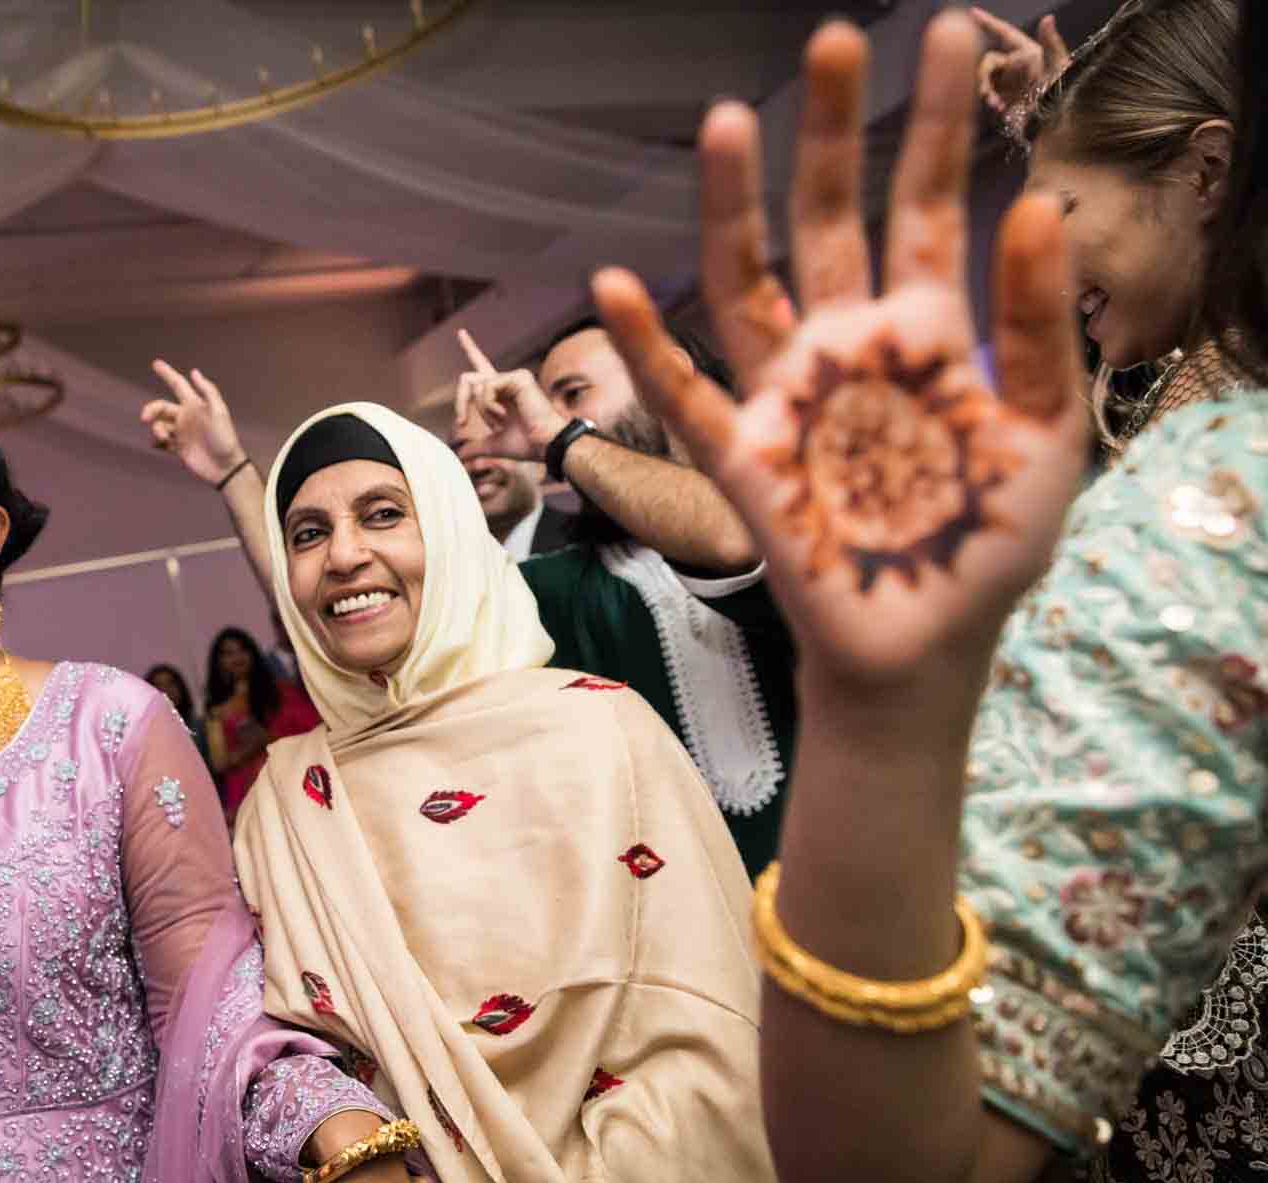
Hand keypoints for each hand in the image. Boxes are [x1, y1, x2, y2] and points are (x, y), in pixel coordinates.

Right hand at [141, 360, 247, 485]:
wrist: (225, 467)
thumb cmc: (225, 438)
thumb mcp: (219, 412)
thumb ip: (208, 391)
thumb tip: (194, 372)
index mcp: (195, 405)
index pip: (178, 384)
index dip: (167, 373)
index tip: (156, 363)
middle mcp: (186, 416)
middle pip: (161, 407)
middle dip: (151, 410)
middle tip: (144, 418)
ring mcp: (182, 433)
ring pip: (159, 425)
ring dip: (157, 429)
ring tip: (165, 438)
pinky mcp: (179, 448)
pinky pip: (161, 442)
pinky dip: (157, 442)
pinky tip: (160, 445)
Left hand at [452, 329, 568, 462]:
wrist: (545, 445)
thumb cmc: (527, 445)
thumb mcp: (494, 445)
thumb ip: (476, 447)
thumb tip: (461, 456)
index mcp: (501, 392)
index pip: (481, 365)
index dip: (470, 348)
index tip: (461, 332)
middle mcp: (506, 381)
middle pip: (467, 379)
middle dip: (459, 403)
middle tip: (462, 423)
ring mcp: (513, 377)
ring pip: (475, 385)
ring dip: (481, 409)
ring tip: (501, 422)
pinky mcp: (518, 377)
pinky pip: (487, 387)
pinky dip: (489, 405)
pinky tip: (505, 415)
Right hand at [593, 14, 1087, 698]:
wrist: (922, 644)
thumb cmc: (985, 544)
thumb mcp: (1046, 434)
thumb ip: (1040, 327)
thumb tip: (1039, 203)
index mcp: (923, 330)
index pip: (926, 203)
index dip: (937, 124)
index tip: (949, 33)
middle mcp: (844, 343)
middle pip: (829, 215)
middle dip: (833, 131)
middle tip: (840, 38)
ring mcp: (786, 394)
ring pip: (748, 280)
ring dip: (737, 205)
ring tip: (730, 121)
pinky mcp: (741, 456)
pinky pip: (682, 393)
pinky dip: (646, 345)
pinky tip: (614, 284)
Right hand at [971, 7, 1068, 120]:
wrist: (1056, 125)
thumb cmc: (1064, 95)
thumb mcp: (1060, 68)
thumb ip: (1051, 43)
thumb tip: (1048, 18)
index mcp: (1029, 53)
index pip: (1004, 33)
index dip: (988, 23)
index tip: (972, 13)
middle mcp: (1015, 67)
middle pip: (988, 60)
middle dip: (985, 73)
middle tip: (989, 88)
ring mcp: (1006, 85)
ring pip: (983, 79)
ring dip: (985, 88)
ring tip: (994, 103)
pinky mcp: (1001, 102)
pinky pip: (985, 96)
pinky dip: (989, 100)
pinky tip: (998, 108)